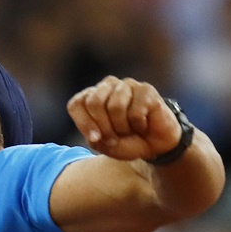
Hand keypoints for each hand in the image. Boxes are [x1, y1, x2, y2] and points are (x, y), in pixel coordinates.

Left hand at [67, 76, 181, 160]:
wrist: (153, 146)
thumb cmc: (125, 142)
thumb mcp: (104, 145)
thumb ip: (93, 138)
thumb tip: (95, 135)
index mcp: (91, 97)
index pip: (77, 104)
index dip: (84, 123)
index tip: (95, 139)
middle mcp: (107, 86)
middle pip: (94, 102)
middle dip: (104, 127)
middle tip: (113, 138)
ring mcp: (127, 86)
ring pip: (115, 106)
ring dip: (122, 127)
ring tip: (129, 131)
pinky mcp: (146, 90)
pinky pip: (135, 112)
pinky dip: (138, 126)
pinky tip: (143, 125)